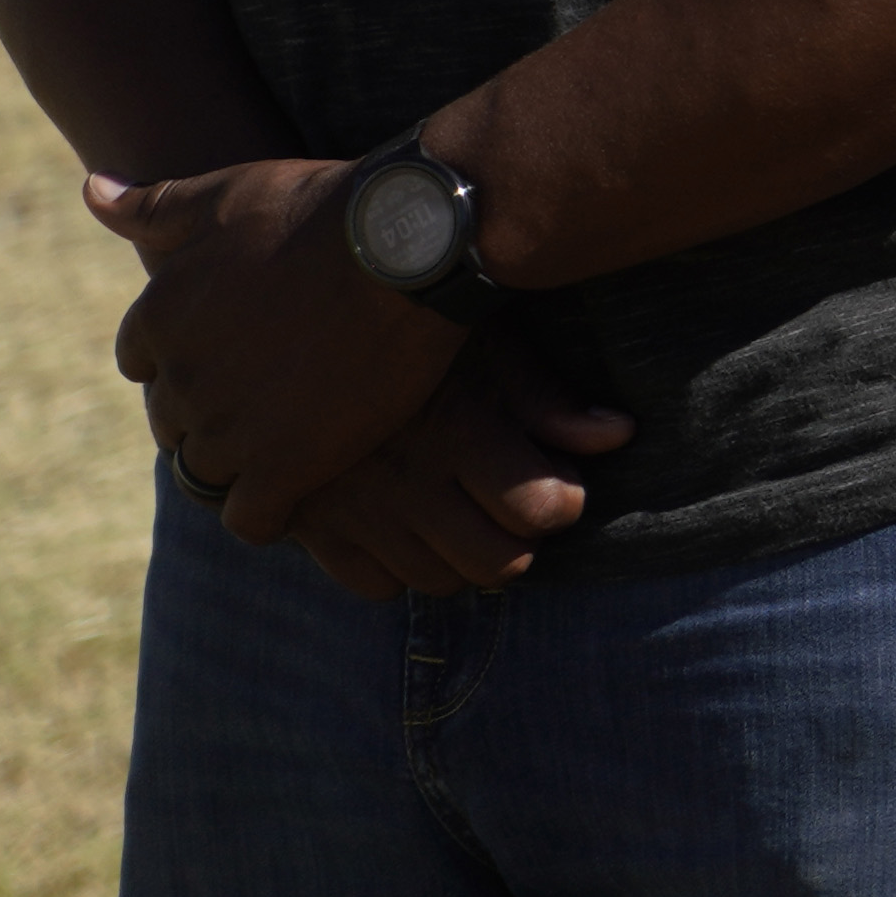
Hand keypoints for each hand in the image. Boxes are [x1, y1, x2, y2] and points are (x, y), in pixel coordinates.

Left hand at [95, 156, 466, 537]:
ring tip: (292, 447)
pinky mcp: (284, 467)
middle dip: (210, 416)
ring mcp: (228, 429)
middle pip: (173, 423)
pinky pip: (250, 518)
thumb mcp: (225, 193)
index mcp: (158, 318)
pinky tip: (304, 489)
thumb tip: (90, 189)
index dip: (183, 362)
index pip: (141, 364)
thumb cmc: (318, 210)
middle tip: (271, 402)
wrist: (403, 246)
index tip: (230, 355)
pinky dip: (268, 512)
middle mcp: (180, 380)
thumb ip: (152, 205)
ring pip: (207, 472)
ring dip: (240, 465)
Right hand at [281, 356, 634, 599]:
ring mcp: (352, 507)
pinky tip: (406, 527)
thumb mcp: (482, 344)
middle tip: (514, 512)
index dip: (562, 502)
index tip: (557, 484)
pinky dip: (396, 566)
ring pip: (435, 580)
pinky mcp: (305, 522)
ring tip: (463, 517)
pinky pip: (372, 584)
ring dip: (460, 558)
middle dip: (518, 544)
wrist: (277, 312)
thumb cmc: (400, 321)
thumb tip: (618, 435)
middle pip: (496, 563)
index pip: (542, 510)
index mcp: (458, 428)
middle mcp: (405, 478)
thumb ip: (547, 399)